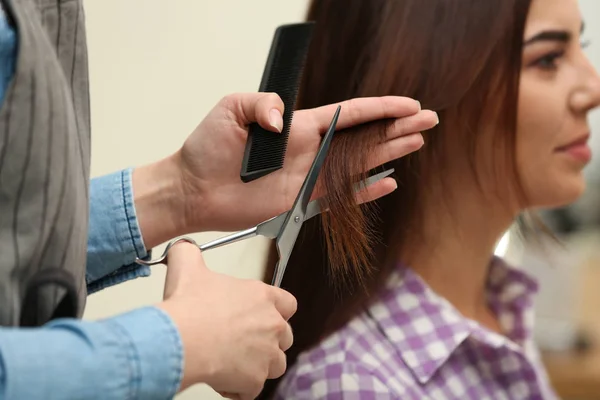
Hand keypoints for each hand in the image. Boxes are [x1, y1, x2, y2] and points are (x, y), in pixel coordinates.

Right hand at [157, 240, 295, 398]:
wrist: (182, 339)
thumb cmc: (189, 306)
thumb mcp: (187, 266)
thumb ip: (189, 253)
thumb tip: (183, 248)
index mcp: (262, 296)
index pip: (288, 303)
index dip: (276, 310)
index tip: (262, 314)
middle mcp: (271, 325)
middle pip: (285, 336)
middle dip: (268, 340)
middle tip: (243, 341)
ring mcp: (266, 354)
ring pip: (275, 365)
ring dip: (258, 365)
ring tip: (235, 362)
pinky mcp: (255, 380)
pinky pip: (253, 389)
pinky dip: (240, 388)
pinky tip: (222, 379)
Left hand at [178, 94, 436, 231]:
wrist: (194, 189)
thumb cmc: (207, 147)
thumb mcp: (231, 109)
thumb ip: (262, 104)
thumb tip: (285, 120)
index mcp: (298, 125)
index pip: (350, 113)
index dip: (381, 108)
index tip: (409, 104)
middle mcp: (309, 150)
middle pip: (363, 137)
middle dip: (396, 128)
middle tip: (428, 122)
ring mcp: (308, 176)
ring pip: (359, 163)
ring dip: (388, 154)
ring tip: (417, 143)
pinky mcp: (301, 202)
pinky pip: (341, 196)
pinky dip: (365, 192)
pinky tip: (387, 183)